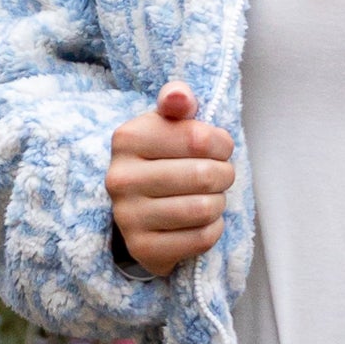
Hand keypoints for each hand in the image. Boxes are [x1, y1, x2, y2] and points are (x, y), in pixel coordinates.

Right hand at [109, 82, 234, 275]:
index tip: (218, 149)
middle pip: (204, 175)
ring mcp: (127, 216)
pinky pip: (200, 238)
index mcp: (127, 138)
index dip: (222, 145)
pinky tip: (201, 222)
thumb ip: (177, 100)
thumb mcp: (169, 123)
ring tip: (210, 198)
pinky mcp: (142, 248)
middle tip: (219, 176)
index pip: (199, 138)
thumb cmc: (165, 157)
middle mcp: (120, 178)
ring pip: (204, 209)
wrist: (141, 208)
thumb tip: (178, 95)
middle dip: (224, 175)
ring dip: (219, 203)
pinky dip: (212, 229)